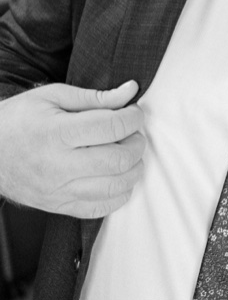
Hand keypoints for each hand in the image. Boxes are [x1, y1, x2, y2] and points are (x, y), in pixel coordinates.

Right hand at [0, 81, 144, 217]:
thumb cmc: (18, 120)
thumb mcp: (51, 97)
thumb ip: (95, 96)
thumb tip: (130, 91)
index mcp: (56, 133)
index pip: (111, 127)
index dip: (133, 118)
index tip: (133, 113)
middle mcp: (58, 165)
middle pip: (118, 160)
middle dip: (136, 143)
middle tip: (132, 134)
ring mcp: (58, 190)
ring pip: (115, 187)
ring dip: (133, 169)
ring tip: (126, 154)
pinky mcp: (59, 205)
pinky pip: (101, 209)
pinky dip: (119, 194)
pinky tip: (116, 177)